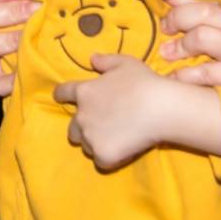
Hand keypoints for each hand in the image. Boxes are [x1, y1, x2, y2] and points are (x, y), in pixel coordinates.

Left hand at [54, 54, 166, 169]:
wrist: (160, 109)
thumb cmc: (144, 83)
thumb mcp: (125, 63)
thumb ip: (105, 61)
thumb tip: (92, 59)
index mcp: (84, 92)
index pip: (63, 93)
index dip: (61, 95)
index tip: (59, 97)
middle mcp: (82, 116)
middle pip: (72, 127)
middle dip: (81, 127)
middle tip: (99, 126)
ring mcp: (91, 137)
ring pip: (85, 144)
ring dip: (94, 142)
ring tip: (114, 138)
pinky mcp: (103, 155)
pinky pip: (100, 160)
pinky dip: (109, 157)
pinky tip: (123, 150)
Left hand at [161, 0, 220, 89]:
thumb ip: (213, 12)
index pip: (210, 0)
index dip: (183, 0)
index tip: (167, 1)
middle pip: (203, 13)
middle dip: (177, 18)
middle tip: (166, 27)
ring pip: (202, 37)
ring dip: (180, 45)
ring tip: (168, 52)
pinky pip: (203, 72)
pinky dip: (183, 74)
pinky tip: (175, 77)